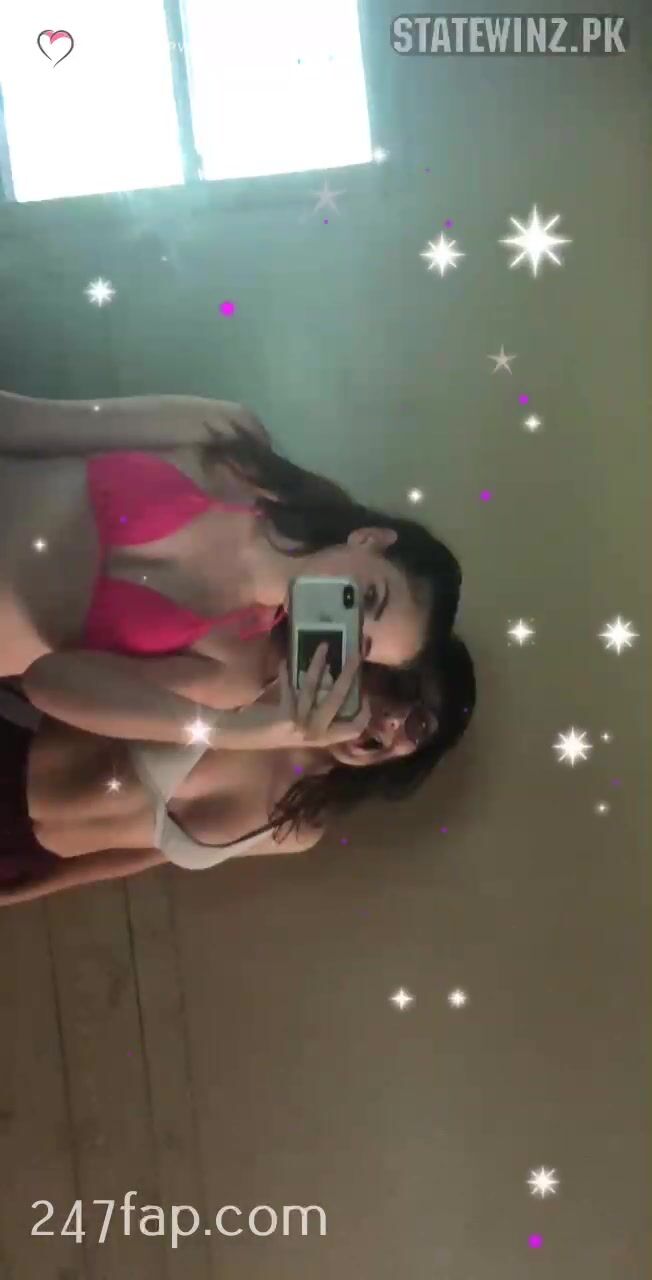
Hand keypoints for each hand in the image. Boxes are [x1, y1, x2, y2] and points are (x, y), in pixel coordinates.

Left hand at [226, 644, 370, 750]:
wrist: (240, 738)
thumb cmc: (270, 727)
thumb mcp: (299, 722)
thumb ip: (315, 708)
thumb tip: (332, 678)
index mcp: (322, 737)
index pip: (354, 729)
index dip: (364, 711)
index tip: (365, 689)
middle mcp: (315, 734)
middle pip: (338, 700)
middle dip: (349, 674)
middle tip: (355, 653)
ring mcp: (300, 727)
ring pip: (315, 689)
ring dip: (318, 664)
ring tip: (323, 646)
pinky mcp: (285, 717)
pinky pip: (290, 687)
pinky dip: (286, 672)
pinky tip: (284, 661)